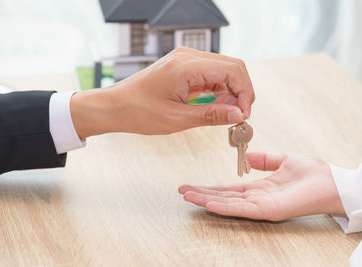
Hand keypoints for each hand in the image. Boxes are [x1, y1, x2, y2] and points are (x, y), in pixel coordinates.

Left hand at [70, 47, 254, 137]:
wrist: (116, 106)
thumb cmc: (139, 110)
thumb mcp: (178, 118)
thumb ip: (212, 115)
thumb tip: (238, 115)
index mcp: (186, 65)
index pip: (232, 70)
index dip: (245, 92)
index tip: (245, 114)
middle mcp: (188, 57)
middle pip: (232, 67)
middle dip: (241, 91)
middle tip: (239, 115)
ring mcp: (185, 60)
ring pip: (223, 71)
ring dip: (230, 92)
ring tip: (226, 114)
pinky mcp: (183, 68)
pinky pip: (210, 75)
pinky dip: (219, 90)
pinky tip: (217, 106)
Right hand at [179, 152, 344, 220]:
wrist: (331, 181)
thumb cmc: (312, 173)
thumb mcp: (283, 160)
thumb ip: (265, 159)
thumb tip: (249, 158)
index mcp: (258, 187)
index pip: (228, 188)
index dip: (209, 187)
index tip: (192, 184)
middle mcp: (256, 198)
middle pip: (223, 197)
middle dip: (201, 194)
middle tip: (182, 192)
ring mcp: (261, 206)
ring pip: (228, 204)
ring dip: (206, 200)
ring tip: (188, 197)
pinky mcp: (268, 210)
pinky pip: (242, 209)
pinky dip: (224, 207)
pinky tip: (208, 204)